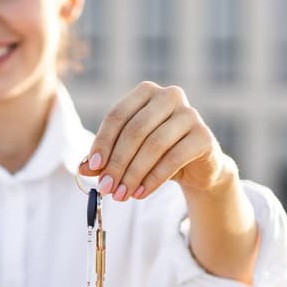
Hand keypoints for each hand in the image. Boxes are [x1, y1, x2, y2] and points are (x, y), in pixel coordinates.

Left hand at [78, 82, 232, 200]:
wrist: (197, 168)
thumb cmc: (158, 154)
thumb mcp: (129, 154)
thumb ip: (106, 158)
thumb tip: (82, 169)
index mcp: (146, 91)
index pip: (118, 115)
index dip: (103, 142)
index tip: (93, 167)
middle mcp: (169, 96)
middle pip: (135, 130)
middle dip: (117, 162)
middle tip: (106, 188)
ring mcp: (190, 114)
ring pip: (154, 145)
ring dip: (133, 174)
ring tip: (121, 194)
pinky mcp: (204, 136)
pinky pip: (174, 158)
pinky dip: (153, 179)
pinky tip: (140, 193)